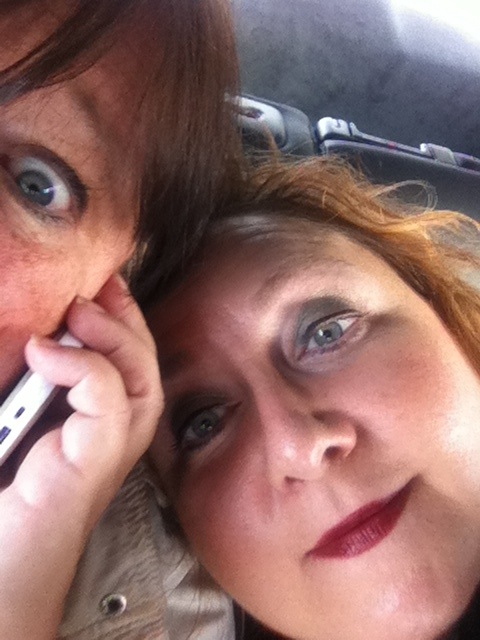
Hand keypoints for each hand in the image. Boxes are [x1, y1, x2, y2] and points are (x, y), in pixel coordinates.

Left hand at [0, 275, 162, 639]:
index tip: (97, 286)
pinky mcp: (95, 464)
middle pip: (145, 367)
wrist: (1, 575)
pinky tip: (46, 353)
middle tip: (100, 286)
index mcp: (93, 430)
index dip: (119, 323)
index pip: (126, 367)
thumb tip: (27, 343)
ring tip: (82, 308)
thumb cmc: (5, 507)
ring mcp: (108, 452)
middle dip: (127, 321)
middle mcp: (112, 440)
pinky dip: (86, 368)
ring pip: (142, 380)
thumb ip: (27, 393)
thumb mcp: (17, 426)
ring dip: (117, 337)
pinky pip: (111, 402)